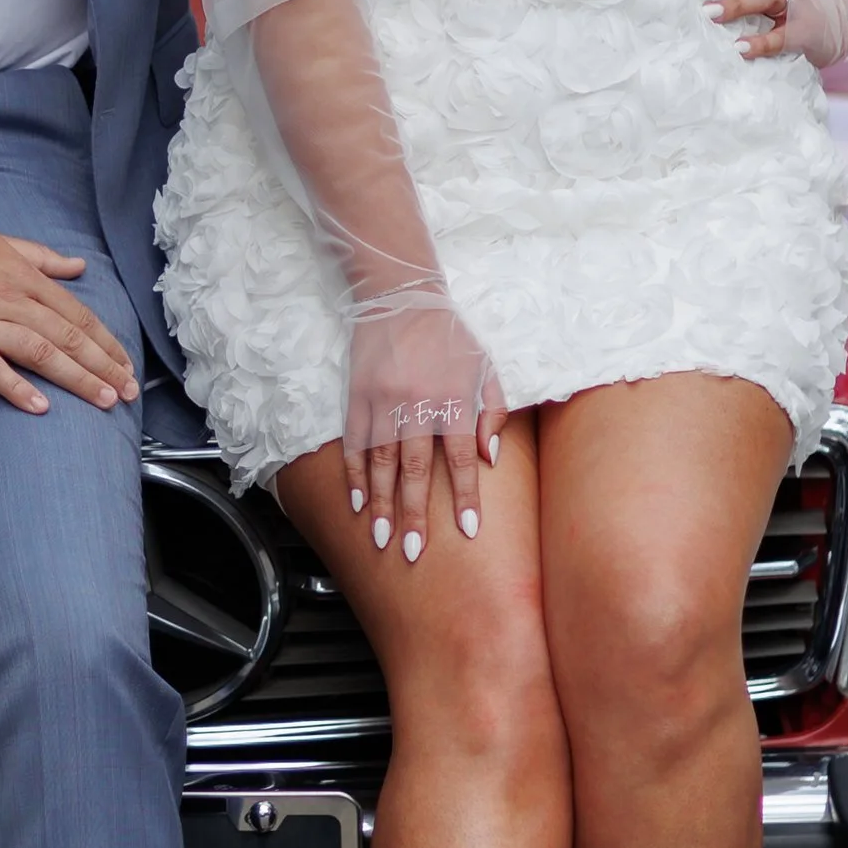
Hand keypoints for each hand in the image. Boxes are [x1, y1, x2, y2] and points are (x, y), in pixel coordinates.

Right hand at [0, 197, 140, 414]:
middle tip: (130, 391)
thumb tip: (77, 266)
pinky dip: (15, 386)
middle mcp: (10, 298)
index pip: (76, 314)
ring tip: (104, 399)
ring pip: (39, 351)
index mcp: (23, 276)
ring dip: (75, 377)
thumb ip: (40, 257)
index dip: (105, 342)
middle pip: (67, 336)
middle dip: (103, 366)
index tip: (127, 364)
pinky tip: (39, 406)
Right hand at [345, 290, 503, 558]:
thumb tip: (490, 457)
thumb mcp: (484, 366)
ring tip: (381, 539)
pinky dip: (355, 474)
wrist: (401, 295)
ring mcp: (383, 401)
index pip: (459, 458)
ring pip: (381, 462)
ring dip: (382, 503)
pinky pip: (355, 443)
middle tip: (411, 551)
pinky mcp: (358, 396)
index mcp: (452, 398)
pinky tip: (358, 503)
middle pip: (415, 469)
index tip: (466, 529)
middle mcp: (416, 403)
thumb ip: (492, 412)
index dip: (463, 495)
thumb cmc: (449, 336)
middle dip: (414, 513)